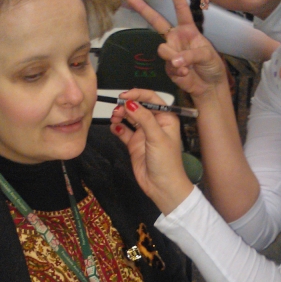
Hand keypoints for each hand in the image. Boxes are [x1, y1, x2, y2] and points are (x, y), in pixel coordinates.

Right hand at [110, 91, 194, 213]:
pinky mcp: (134, 144)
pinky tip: (114, 128)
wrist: (162, 186)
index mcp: (166, 118)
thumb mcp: (157, 137)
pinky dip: (117, 127)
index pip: (151, 99)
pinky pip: (123, 131)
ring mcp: (143, 133)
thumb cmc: (167, 162)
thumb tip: (130, 103)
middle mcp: (155, 123)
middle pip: (138, 107)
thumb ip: (144, 118)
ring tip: (114, 117)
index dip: (138, 95)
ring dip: (120, 115)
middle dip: (127, 105)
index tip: (124, 96)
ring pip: (129, 117)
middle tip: (117, 109)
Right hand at [127, 0, 228, 104]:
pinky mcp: (168, 67)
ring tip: (186, 66)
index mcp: (188, 29)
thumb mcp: (206, 55)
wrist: (210, 86)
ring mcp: (171, 52)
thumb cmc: (212, 66)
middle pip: (157, 21)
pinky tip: (186, 74)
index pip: (181, 8)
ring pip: (162, 49)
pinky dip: (178, 71)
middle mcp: (176, 38)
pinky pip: (167, 65)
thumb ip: (190, 55)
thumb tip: (174, 61)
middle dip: (144, 9)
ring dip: (173, 57)